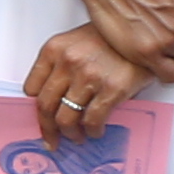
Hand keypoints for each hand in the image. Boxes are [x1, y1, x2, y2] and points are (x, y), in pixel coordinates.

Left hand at [25, 18, 149, 143]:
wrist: (142, 33)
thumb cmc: (109, 39)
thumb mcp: (75, 43)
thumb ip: (60, 67)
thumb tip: (54, 101)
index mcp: (54, 49)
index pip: (31, 87)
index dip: (34, 108)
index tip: (40, 118)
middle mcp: (68, 62)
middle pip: (45, 106)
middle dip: (47, 129)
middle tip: (52, 139)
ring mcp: (89, 76)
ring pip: (66, 119)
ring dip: (70, 134)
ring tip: (76, 137)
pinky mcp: (111, 89)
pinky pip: (92, 121)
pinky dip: (91, 132)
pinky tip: (95, 132)